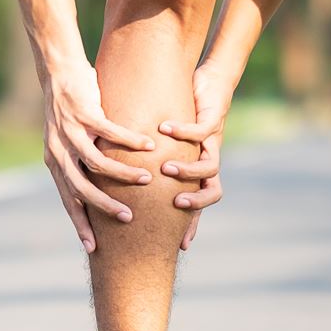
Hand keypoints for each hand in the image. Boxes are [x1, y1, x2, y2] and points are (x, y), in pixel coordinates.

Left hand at [43, 65, 156, 253]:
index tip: (93, 247)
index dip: (79, 223)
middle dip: (104, 207)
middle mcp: (59, 151)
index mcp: (55, 162)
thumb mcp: (68, 141)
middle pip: (81, 188)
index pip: (67, 200)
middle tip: (127, 220)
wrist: (58, 72)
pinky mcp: (84, 112)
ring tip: (147, 180)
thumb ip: (80, 165)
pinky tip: (149, 146)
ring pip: (98, 163)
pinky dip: (130, 141)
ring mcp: (70, 132)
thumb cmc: (69, 109)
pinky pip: (109, 132)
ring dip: (124, 174)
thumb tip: (99, 191)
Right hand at [158, 62, 234, 249]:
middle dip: (196, 205)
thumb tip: (116, 178)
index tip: (179, 245)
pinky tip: (163, 128)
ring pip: (209, 168)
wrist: (210, 85)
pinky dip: (182, 132)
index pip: (198, 207)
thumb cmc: (182, 117)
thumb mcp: (165, 147)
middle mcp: (208, 161)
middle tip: (174, 205)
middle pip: (212, 193)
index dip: (191, 226)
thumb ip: (149, 165)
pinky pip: (200, 132)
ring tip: (165, 167)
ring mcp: (213, 142)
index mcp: (199, 173)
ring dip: (188, 171)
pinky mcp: (213, 120)